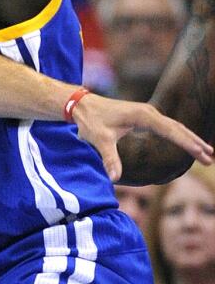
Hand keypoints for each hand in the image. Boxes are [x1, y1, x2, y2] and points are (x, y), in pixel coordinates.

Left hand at [72, 93, 213, 180]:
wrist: (81, 105)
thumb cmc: (91, 121)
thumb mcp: (100, 139)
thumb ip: (109, 158)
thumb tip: (113, 178)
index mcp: (143, 115)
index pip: (170, 130)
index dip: (186, 142)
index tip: (201, 152)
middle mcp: (148, 112)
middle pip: (177, 128)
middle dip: (194, 143)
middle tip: (210, 158)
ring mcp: (147, 113)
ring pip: (174, 127)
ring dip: (190, 139)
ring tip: (206, 152)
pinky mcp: (144, 116)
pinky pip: (167, 127)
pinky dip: (180, 135)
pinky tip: (188, 143)